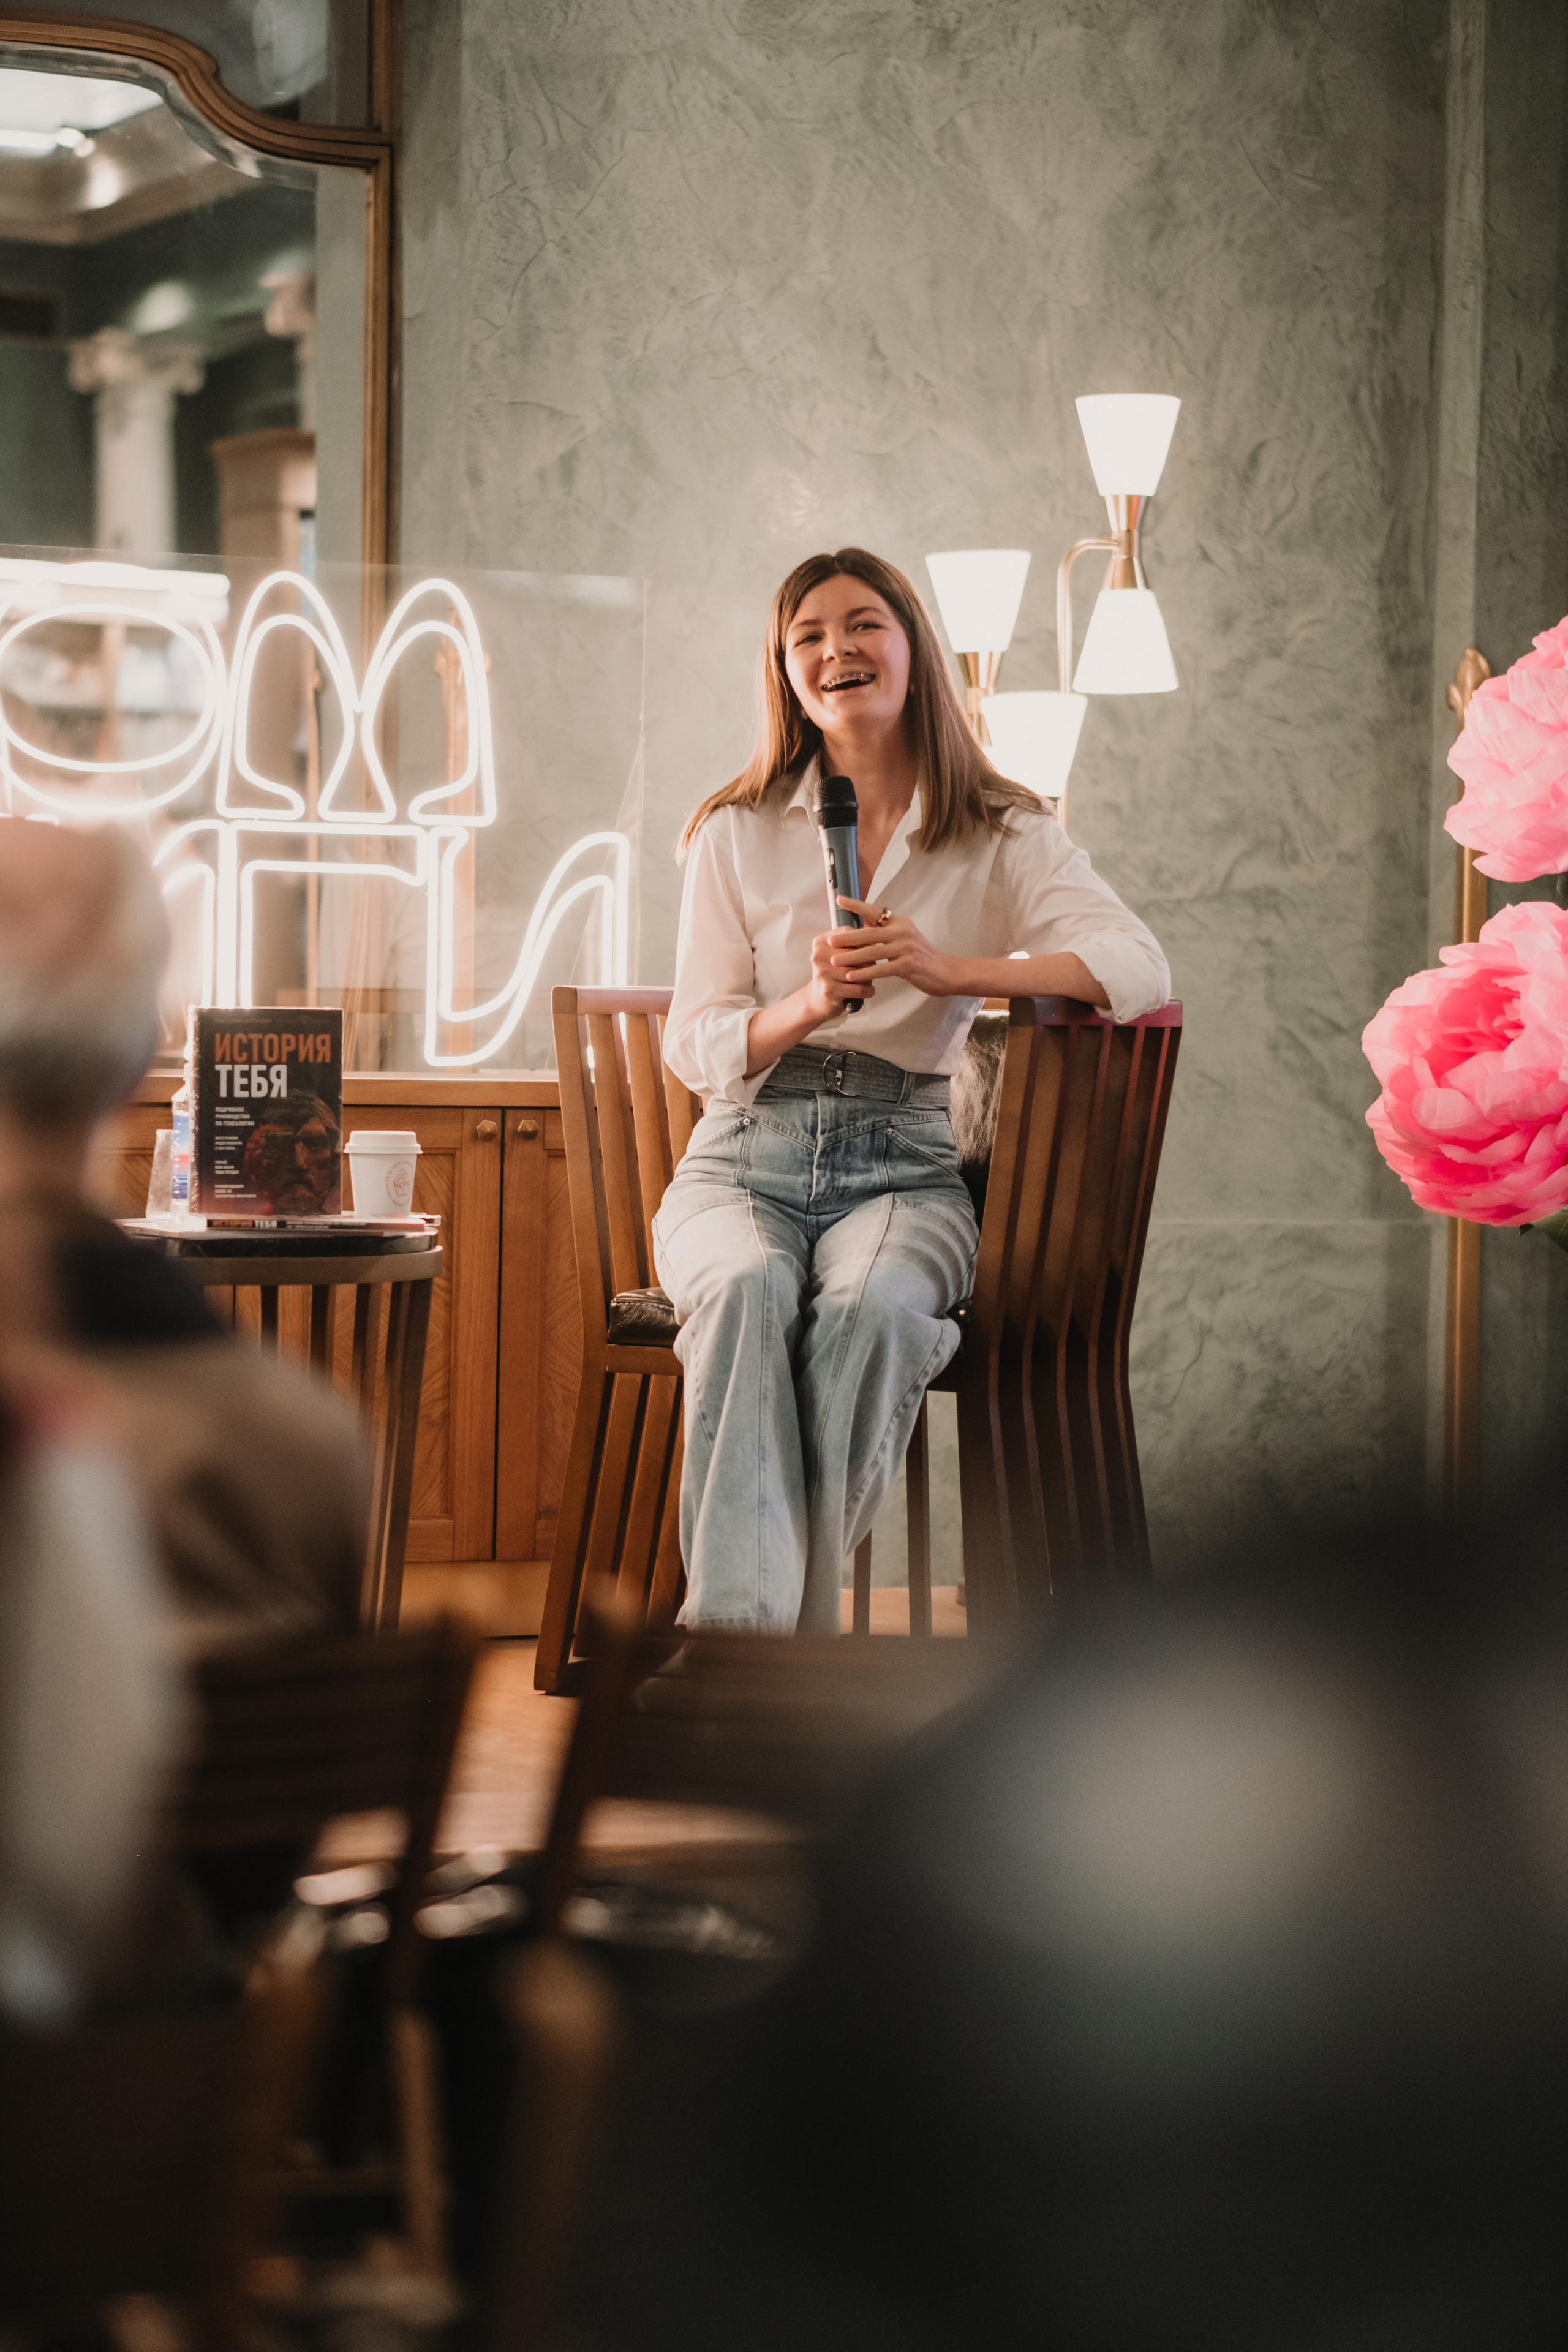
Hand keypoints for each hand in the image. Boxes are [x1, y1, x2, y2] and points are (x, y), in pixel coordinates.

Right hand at [806, 918, 876, 1019]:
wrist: (817, 999)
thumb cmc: (833, 973)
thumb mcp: (836, 953)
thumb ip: (851, 941)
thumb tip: (876, 928)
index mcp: (821, 942)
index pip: (849, 933)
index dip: (865, 940)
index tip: (873, 946)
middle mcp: (819, 955)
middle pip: (857, 954)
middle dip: (869, 962)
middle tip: (874, 967)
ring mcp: (823, 973)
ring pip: (859, 972)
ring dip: (870, 977)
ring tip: (870, 979)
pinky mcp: (829, 990)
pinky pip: (858, 989)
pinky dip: (868, 990)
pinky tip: (868, 990)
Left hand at [831, 895, 961, 997]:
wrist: (945, 972)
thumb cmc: (922, 956)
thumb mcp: (905, 937)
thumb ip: (885, 930)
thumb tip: (863, 920)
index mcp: (900, 922)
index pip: (875, 911)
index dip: (857, 905)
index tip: (839, 900)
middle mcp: (903, 931)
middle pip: (869, 933)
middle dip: (847, 937)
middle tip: (830, 941)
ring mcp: (906, 948)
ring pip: (873, 952)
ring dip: (851, 957)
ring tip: (835, 961)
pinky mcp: (908, 965)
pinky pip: (881, 969)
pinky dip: (865, 973)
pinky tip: (851, 977)